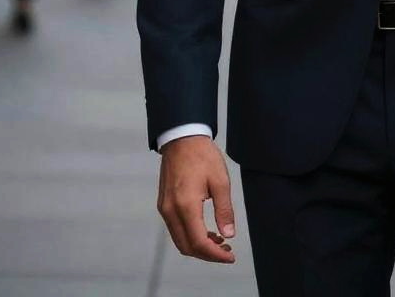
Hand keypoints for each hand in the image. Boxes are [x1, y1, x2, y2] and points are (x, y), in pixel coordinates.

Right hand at [158, 136, 236, 263]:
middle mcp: (171, 210)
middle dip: (207, 254)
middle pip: (187, 247)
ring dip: (198, 246)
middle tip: (226, 250)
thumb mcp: (220, 181)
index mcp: (186, 205)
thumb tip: (228, 234)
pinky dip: (190, 235)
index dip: (215, 254)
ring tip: (219, 241)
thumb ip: (224, 210)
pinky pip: (175, 229)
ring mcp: (165, 208)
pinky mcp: (164, 204)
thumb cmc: (202, 155)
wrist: (182, 138)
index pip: (198, 242)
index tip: (230, 255)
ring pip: (180, 240)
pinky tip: (205, 229)